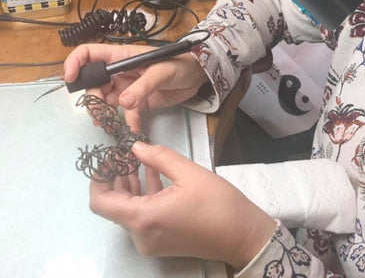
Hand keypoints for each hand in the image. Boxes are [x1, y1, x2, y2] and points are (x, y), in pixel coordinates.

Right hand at [64, 44, 209, 130]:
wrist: (198, 76)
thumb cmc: (180, 64)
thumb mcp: (161, 71)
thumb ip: (143, 87)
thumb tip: (123, 103)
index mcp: (123, 56)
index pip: (90, 53)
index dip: (76, 63)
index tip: (71, 80)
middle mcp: (121, 71)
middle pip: (94, 82)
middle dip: (92, 97)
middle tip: (97, 112)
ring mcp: (129, 87)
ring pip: (106, 99)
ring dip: (104, 112)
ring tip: (107, 123)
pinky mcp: (139, 101)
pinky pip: (126, 113)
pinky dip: (126, 121)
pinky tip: (132, 129)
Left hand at [90, 142, 276, 269]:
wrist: (242, 235)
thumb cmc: (217, 203)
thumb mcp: (188, 172)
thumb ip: (158, 156)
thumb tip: (135, 147)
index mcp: (143, 218)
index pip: (101, 203)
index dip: (98, 179)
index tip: (108, 158)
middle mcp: (140, 235)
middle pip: (114, 206)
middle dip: (115, 178)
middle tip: (122, 153)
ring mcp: (150, 241)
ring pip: (129, 210)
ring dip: (130, 185)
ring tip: (135, 159)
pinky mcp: (161, 241)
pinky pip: (143, 216)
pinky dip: (144, 195)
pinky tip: (152, 172)